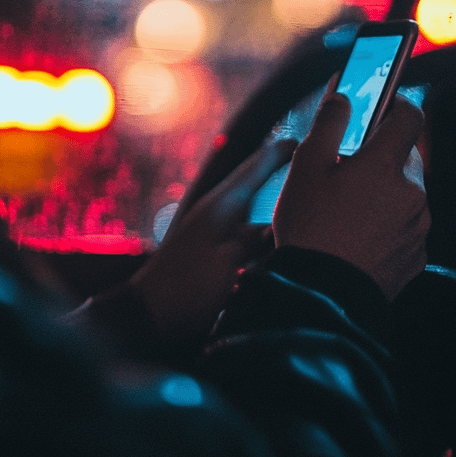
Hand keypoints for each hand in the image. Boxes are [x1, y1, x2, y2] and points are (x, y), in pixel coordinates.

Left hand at [129, 137, 295, 343]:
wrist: (149, 316)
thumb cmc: (185, 288)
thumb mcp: (226, 264)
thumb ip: (253, 242)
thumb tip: (275, 226)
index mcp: (219, 208)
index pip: (251, 171)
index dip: (275, 155)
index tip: (297, 141)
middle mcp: (215, 214)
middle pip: (251, 187)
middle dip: (275, 175)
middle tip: (306, 167)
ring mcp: (211, 233)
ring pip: (250, 215)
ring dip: (270, 212)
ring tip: (300, 208)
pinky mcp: (210, 253)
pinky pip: (242, 236)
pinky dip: (259, 236)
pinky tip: (273, 244)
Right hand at [273, 82, 428, 299]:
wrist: (320, 295)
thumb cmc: (309, 226)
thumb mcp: (306, 165)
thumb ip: (328, 123)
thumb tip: (342, 96)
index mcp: (387, 165)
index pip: (410, 116)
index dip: (398, 103)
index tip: (382, 103)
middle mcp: (412, 193)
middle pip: (406, 157)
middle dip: (382, 155)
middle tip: (346, 166)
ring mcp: (417, 228)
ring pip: (406, 194)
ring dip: (384, 191)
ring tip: (345, 208)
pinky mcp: (415, 257)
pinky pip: (405, 227)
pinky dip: (387, 223)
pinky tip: (356, 234)